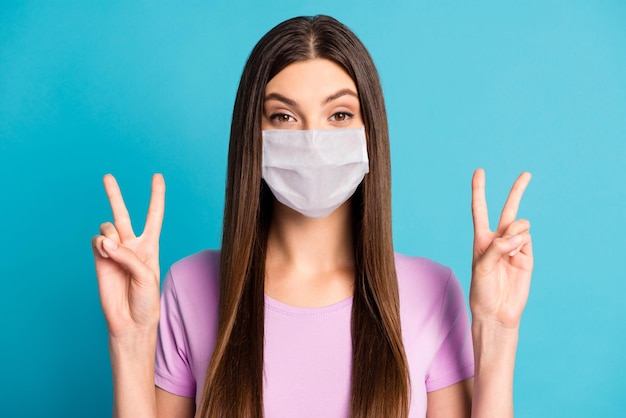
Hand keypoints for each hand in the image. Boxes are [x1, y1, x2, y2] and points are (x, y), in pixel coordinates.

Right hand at [91, 174, 164, 338]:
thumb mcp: (146, 276)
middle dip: (114, 195)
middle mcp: (131, 245)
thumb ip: (127, 255)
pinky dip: (100, 244)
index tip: (157, 176)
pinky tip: (105, 254)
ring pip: (107, 228)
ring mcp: (114, 251)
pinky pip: (96, 241)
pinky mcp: (99, 259)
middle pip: (123, 214)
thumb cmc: (146, 300)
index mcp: (150, 245)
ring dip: (110, 235)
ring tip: (114, 252)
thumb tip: (105, 242)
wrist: (130, 322)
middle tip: (107, 176)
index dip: (156, 195)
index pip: (154, 215)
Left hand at [469, 169, 532, 328]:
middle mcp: (498, 240)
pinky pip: (527, 239)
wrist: (497, 312)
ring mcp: (515, 247)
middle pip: (508, 210)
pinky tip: (517, 255)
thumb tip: (517, 236)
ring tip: (509, 250)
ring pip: (520, 225)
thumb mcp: (482, 267)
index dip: (479, 190)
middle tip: (526, 173)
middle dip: (517, 191)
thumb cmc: (482, 290)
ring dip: (515, 233)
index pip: (480, 210)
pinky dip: (522, 243)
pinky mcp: (527, 256)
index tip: (479, 171)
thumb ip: (496, 248)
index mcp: (481, 239)